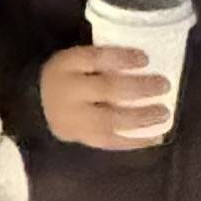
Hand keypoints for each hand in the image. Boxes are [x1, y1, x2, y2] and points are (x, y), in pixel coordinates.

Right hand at [39, 44, 173, 150]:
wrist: (36, 105)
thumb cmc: (69, 77)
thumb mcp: (77, 59)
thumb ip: (103, 59)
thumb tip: (148, 62)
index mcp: (66, 64)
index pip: (95, 58)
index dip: (122, 58)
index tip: (145, 58)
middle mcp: (67, 92)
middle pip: (106, 89)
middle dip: (139, 88)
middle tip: (164, 85)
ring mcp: (72, 119)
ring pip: (110, 120)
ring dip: (141, 118)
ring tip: (164, 113)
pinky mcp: (80, 138)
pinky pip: (109, 142)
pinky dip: (135, 141)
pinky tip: (155, 137)